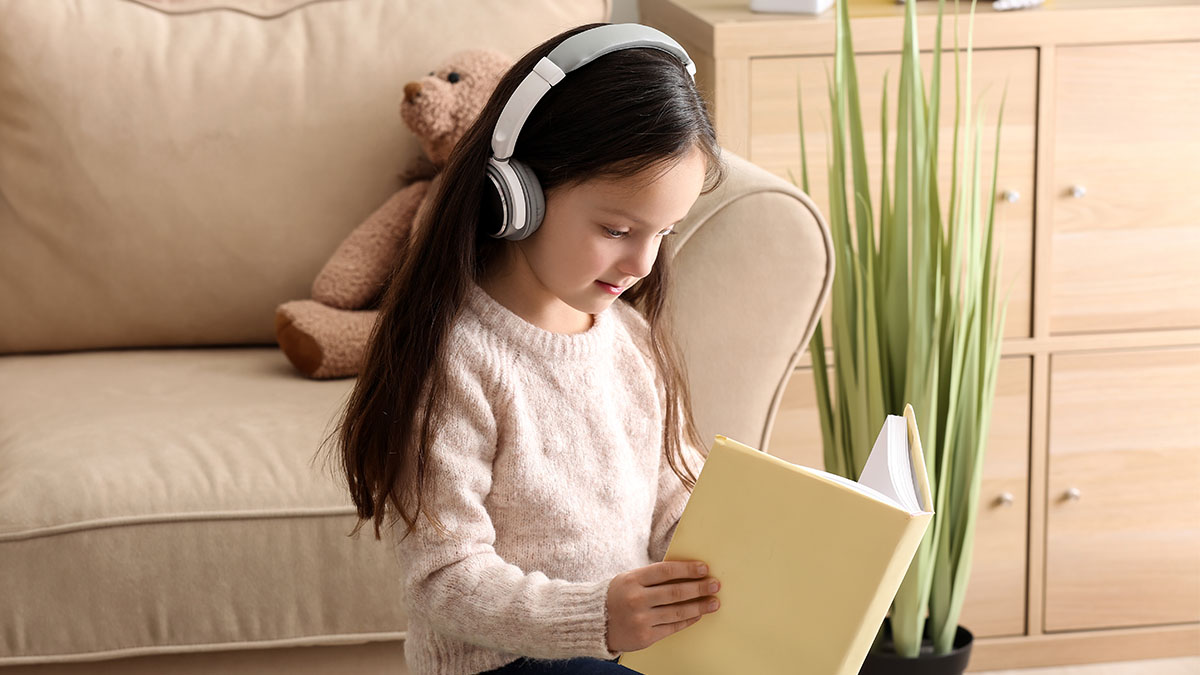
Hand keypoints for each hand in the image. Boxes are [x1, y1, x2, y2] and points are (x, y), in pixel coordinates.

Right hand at [605, 560, 720, 652]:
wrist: (594, 622)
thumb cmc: (617, 596)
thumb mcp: (629, 579)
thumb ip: (653, 577)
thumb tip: (686, 574)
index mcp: (632, 580)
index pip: (666, 571)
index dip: (687, 569)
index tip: (704, 568)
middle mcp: (636, 599)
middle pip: (675, 592)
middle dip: (699, 588)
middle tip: (715, 585)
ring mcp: (641, 620)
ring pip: (677, 612)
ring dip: (699, 606)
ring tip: (713, 602)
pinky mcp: (645, 637)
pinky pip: (672, 627)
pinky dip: (688, 620)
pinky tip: (698, 614)